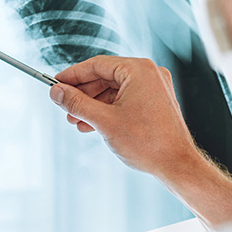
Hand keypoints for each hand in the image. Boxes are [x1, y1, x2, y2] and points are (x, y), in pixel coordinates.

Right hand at [48, 56, 199, 178]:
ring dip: (92, 105)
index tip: (55, 84)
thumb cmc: (147, 143)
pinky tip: (91, 124)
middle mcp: (149, 74)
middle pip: (105, 77)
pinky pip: (124, 99)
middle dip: (82, 94)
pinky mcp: (155, 102)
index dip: (73, 75)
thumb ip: (77, 103)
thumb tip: (56, 92)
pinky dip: (107, 110)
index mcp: (139, 70)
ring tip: (75, 120)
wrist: (177, 165)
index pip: (97, 65)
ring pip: (113, 90)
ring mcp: (154, 88)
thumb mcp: (103, 121)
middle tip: (63, 105)